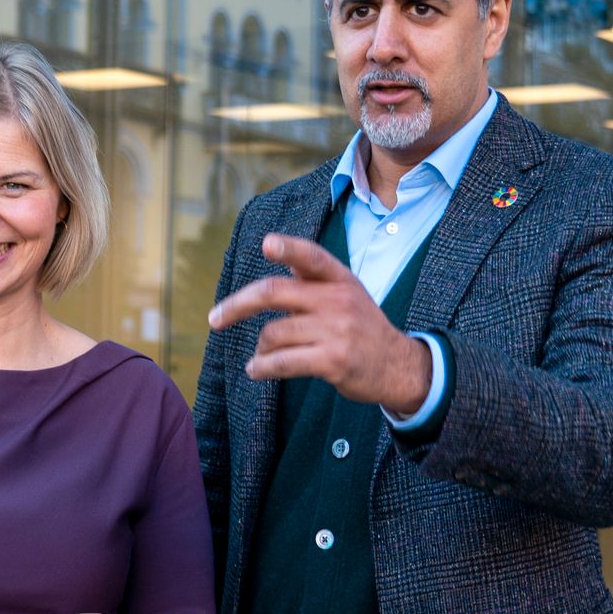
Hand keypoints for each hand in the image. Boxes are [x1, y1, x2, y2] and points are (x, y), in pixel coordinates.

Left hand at [208, 234, 430, 412]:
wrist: (397, 366)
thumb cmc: (360, 327)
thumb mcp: (345, 292)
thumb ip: (310, 275)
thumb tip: (270, 243)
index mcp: (339, 279)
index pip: (311, 257)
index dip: (289, 249)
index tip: (267, 244)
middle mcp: (338, 300)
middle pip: (274, 292)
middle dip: (237, 305)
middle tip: (214, 319)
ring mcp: (337, 331)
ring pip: (273, 333)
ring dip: (259, 348)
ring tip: (261, 356)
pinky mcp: (333, 361)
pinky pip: (283, 362)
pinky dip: (262, 368)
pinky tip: (256, 370)